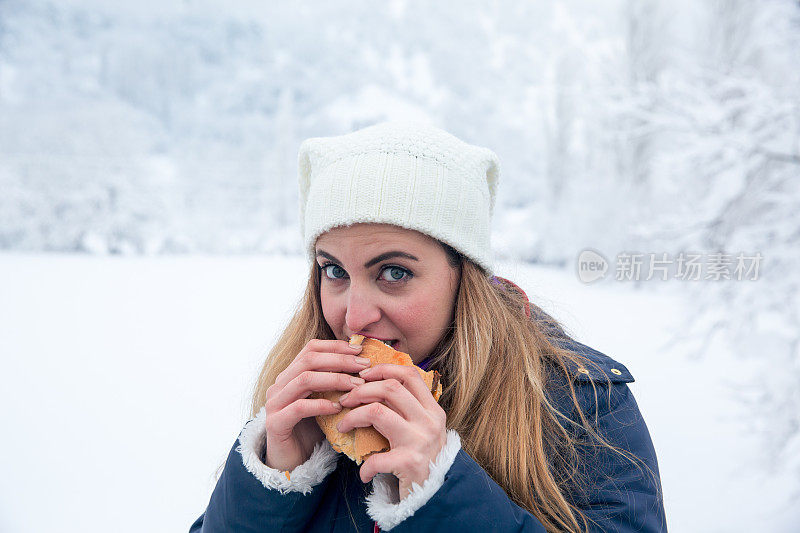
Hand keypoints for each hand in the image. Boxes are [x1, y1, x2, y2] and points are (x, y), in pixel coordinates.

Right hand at [262, 339, 370, 471]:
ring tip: (356, 386)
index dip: (336, 346)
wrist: (291, 462)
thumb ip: (335, 382)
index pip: (311, 348)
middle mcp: (279, 384)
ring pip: (305, 379)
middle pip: (309, 360)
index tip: (359, 350)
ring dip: (335, 379)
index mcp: (290, 374)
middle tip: (364, 366)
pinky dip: (321, 405)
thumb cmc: (312, 430)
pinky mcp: (275, 423)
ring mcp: (274, 403)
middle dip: (340, 360)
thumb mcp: (325, 400)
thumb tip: (363, 363)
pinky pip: (299, 407)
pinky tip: (338, 408)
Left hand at [335, 362, 446, 499]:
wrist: (437, 497)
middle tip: (344, 400)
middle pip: (389, 388)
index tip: (363, 376)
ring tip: (343, 426)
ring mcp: (420, 441)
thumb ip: (407, 409)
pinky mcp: (409, 463)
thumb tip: (373, 385)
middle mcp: (429, 421)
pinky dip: (364, 467)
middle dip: (361, 390)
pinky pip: (375, 458)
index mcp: (433, 409)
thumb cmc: (423, 460)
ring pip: (376, 412)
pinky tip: (363, 474)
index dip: (383, 369)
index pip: (409, 374)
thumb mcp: (423, 430)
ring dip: (352, 417)